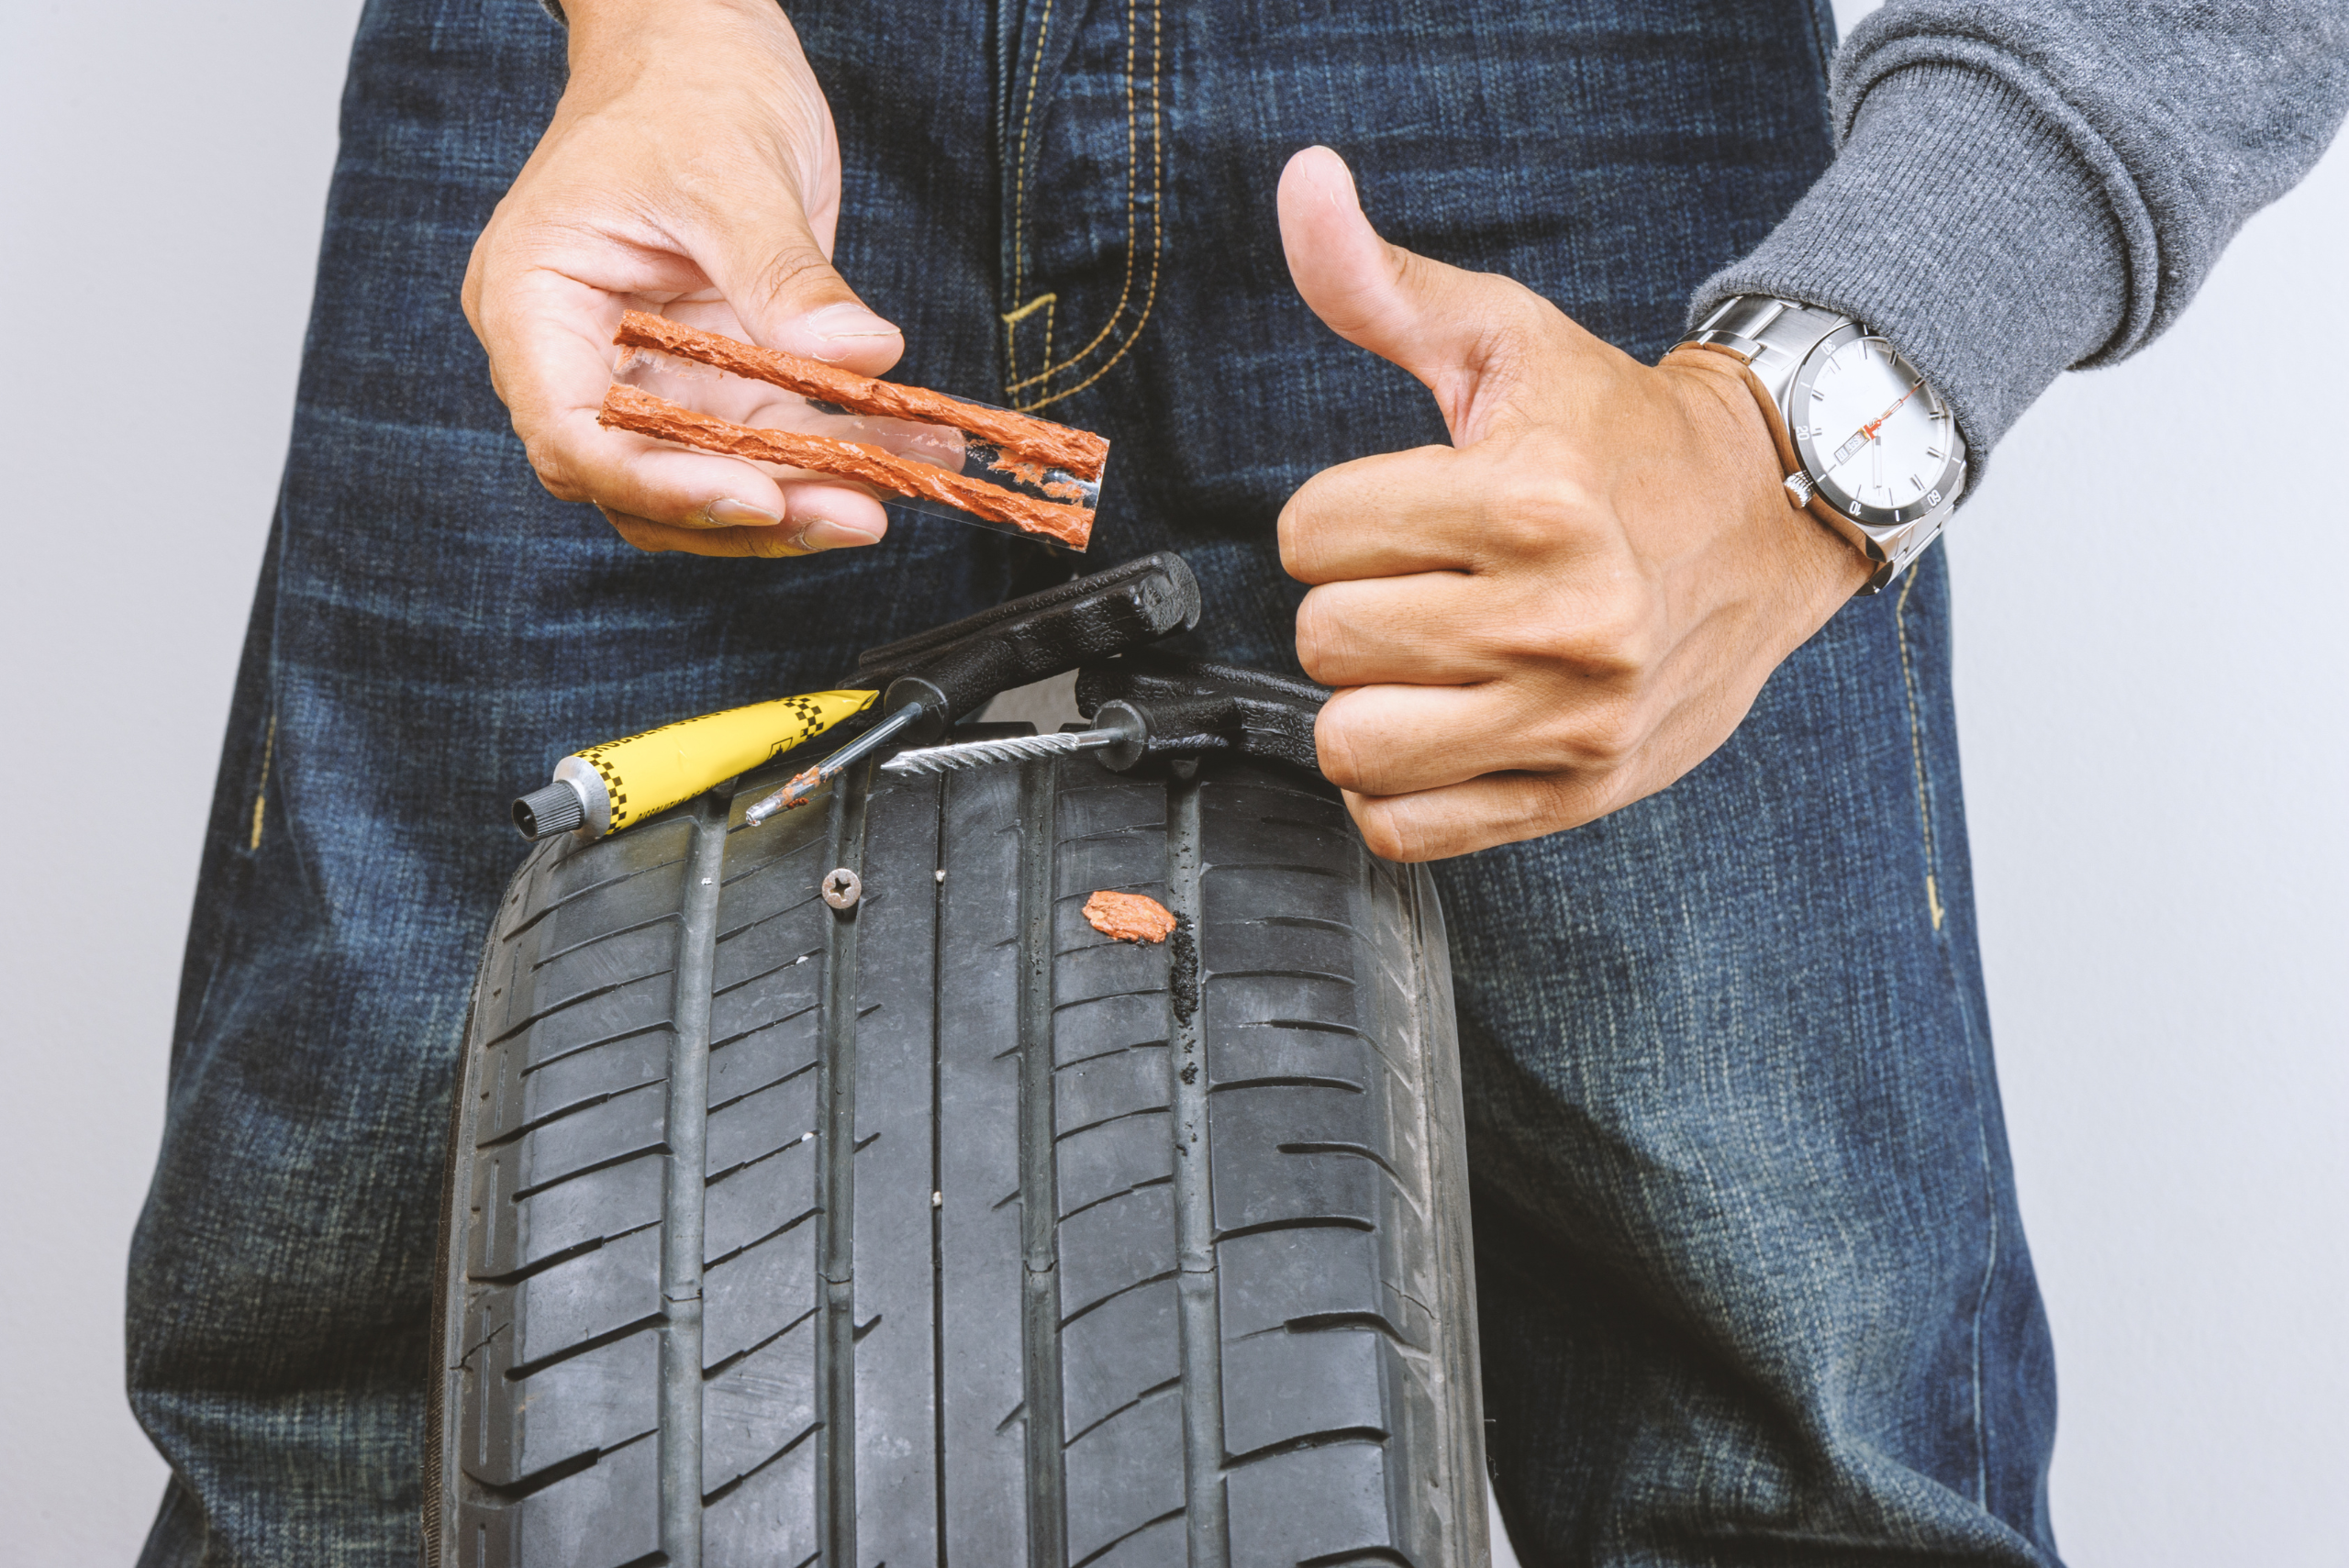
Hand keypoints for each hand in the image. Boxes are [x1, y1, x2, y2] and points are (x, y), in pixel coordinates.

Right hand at [464, 0, 900, 556]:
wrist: (701, 42)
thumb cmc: (683, 84)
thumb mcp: (734, 171)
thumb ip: (785, 275)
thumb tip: (860, 353)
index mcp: (534, 302)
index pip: (575, 436)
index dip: (661, 483)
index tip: (758, 494)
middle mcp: (577, 355)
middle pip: (643, 481)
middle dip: (753, 508)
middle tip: (857, 514)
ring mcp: (647, 372)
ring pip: (709, 478)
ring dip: (804, 495)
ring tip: (901, 487)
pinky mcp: (712, 374)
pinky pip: (764, 439)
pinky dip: (830, 454)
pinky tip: (905, 450)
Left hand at [1276, 147, 1869, 861]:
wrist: (1767, 521)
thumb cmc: (1617, 435)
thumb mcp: (1507, 341)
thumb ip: (1384, 282)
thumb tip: (1301, 184)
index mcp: (1534, 503)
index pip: (1310, 537)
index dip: (1332, 518)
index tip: (1393, 511)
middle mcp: (1562, 622)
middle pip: (1326, 640)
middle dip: (1349, 604)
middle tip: (1416, 582)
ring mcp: (1574, 722)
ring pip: (1353, 745)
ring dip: (1364, 701)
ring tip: (1420, 660)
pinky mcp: (1577, 794)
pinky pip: (1406, 827)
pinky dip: (1395, 789)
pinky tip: (1434, 728)